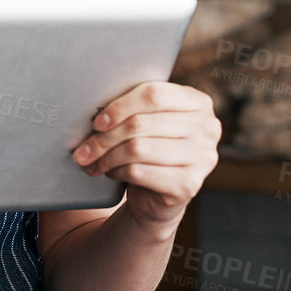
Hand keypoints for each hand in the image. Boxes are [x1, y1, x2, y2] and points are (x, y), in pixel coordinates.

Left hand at [70, 81, 220, 229]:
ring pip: (137, 148)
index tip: (97, 122)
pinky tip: (110, 172)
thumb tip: (95, 111)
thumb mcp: (148, 122)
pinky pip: (139, 172)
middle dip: (104, 137)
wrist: (158, 196)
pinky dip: (117, 172)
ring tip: (91, 161)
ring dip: (106, 156)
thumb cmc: (150, 148)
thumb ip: (135, 108)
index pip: (154, 94)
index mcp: (198, 103)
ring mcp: (202, 158)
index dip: (120, 106)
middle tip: (82, 149)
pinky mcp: (189, 185)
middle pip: (141, 123)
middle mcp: (208, 128)